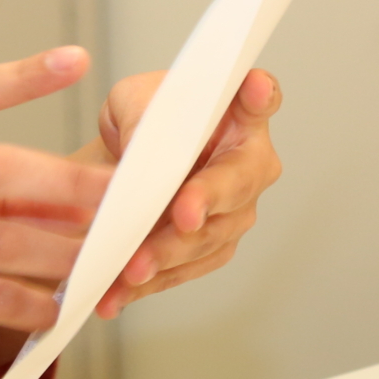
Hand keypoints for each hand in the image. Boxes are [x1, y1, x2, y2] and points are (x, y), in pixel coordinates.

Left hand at [85, 68, 283, 318]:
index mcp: (235, 114)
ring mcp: (233, 210)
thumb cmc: (141, 124)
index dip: (260, 94)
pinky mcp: (212, 247)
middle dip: (206, 200)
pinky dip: (149, 282)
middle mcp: (246, 163)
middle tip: (182, 215)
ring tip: (132, 267)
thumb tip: (142, 149)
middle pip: (236, 182)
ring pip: (208, 236)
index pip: (260, 98)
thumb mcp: (130, 103)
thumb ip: (141, 117)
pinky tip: (118, 292)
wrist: (122, 167)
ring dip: (168, 254)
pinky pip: (184, 269)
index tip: (255, 87)